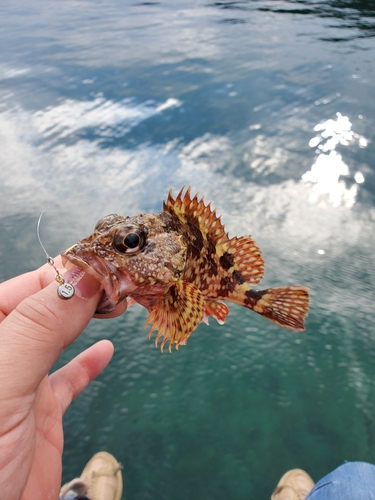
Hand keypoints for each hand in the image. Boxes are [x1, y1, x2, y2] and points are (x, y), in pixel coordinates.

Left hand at [0, 258, 125, 499]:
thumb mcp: (3, 384)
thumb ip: (38, 329)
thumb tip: (85, 278)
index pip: (26, 287)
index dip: (66, 274)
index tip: (108, 268)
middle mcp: (1, 354)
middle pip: (44, 308)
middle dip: (81, 292)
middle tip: (120, 282)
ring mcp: (20, 383)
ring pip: (57, 338)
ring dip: (87, 319)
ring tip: (117, 305)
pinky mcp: (41, 414)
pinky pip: (68, 379)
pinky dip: (88, 363)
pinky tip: (106, 351)